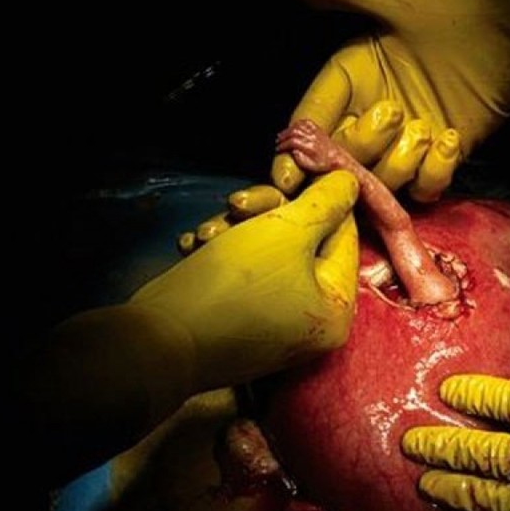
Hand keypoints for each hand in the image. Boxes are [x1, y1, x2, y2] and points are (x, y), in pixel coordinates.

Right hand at [133, 170, 358, 387]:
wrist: (159, 338)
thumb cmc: (232, 284)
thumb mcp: (288, 230)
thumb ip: (327, 202)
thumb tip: (350, 182)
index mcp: (336, 308)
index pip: (343, 235)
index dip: (319, 196)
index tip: (291, 172)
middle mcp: (311, 321)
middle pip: (302, 242)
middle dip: (265, 215)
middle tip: (235, 205)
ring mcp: (274, 323)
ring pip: (267, 251)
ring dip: (235, 231)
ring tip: (205, 234)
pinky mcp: (239, 321)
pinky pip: (242, 274)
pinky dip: (220, 253)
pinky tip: (194, 247)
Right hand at [269, 0, 509, 199]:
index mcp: (353, 75)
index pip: (313, 118)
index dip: (300, 147)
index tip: (287, 173)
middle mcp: (374, 111)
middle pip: (342, 157)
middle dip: (360, 148)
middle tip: (391, 115)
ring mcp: (409, 137)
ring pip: (380, 180)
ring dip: (399, 162)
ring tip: (427, 127)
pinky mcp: (443, 155)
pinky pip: (424, 188)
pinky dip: (433, 174)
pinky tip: (450, 140)